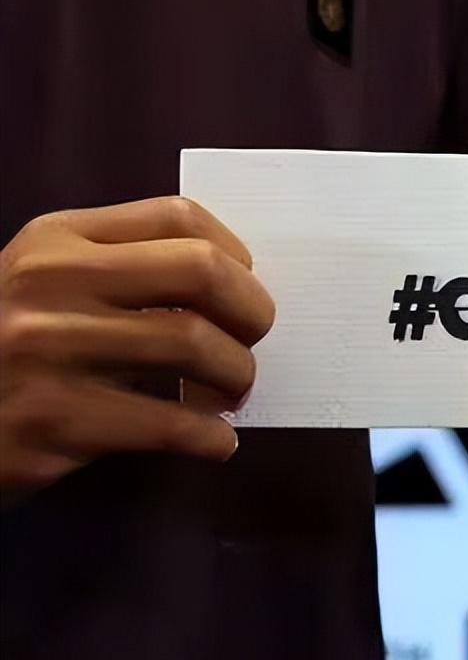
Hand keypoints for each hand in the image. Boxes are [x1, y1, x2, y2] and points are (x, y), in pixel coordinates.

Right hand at [0, 198, 273, 505]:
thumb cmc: (8, 352)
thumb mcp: (45, 286)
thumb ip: (123, 271)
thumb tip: (238, 288)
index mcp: (56, 240)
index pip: (179, 217)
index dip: (237, 256)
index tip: (244, 291)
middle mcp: (50, 284)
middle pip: (202, 272)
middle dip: (252, 311)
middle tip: (251, 343)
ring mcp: (47, 352)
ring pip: (194, 344)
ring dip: (236, 377)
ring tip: (230, 395)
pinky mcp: (53, 423)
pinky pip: (170, 424)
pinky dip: (212, 437)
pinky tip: (215, 441)